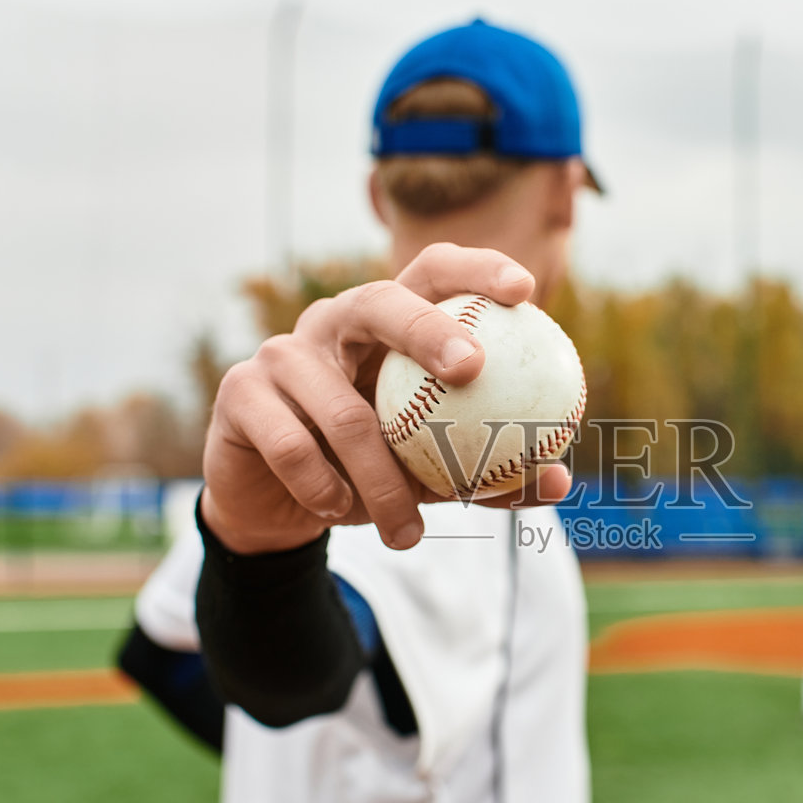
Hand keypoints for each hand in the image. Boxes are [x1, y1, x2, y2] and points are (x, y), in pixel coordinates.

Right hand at [200, 243, 572, 554]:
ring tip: (408, 532)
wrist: (276, 504)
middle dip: (428, 327)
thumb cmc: (368, 472)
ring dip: (380, 479)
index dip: (477, 270)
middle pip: (381, 301)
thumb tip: (562, 478)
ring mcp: (281, 353)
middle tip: (472, 369)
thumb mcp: (432, 473)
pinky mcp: (240, 393)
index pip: (432, 273)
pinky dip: (323, 487)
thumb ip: (491, 472)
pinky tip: (339, 513)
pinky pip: (294, 446)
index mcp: (387, 325)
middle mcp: (334, 323)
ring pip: (343, 410)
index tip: (525, 293)